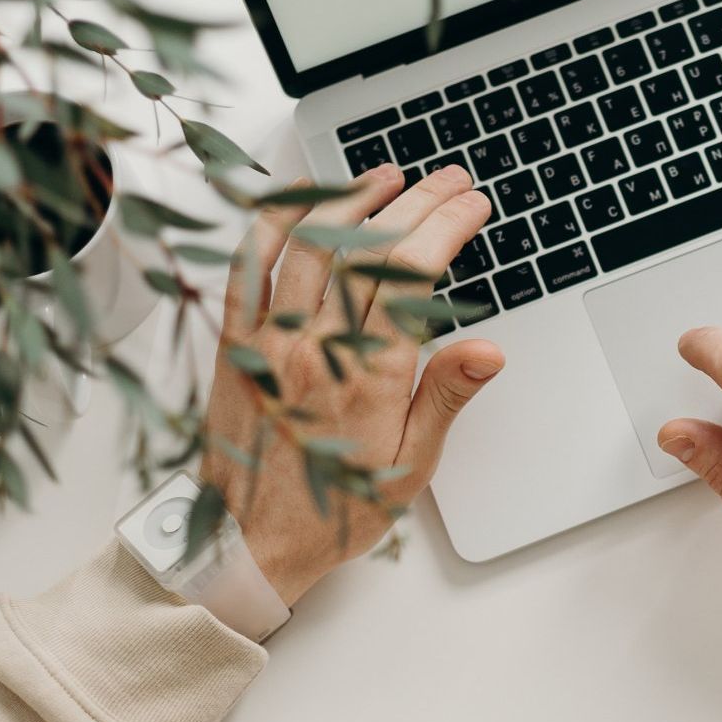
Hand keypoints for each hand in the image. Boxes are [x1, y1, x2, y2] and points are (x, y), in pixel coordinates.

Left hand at [199, 162, 502, 605]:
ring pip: (312, 244)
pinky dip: (274, 222)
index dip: (447, 227)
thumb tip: (487, 350)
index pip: (414, 276)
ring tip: (388, 176)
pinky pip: (248, 265)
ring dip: (354, 199)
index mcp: (367, 378)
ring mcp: (268, 340)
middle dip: (417, 203)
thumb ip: (445, 398)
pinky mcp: (234, 342)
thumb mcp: (408, 468)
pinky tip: (303, 199)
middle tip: (449, 181)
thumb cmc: (332, 510)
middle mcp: (316, 349)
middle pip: (371, 249)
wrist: (246, 544)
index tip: (472, 206)